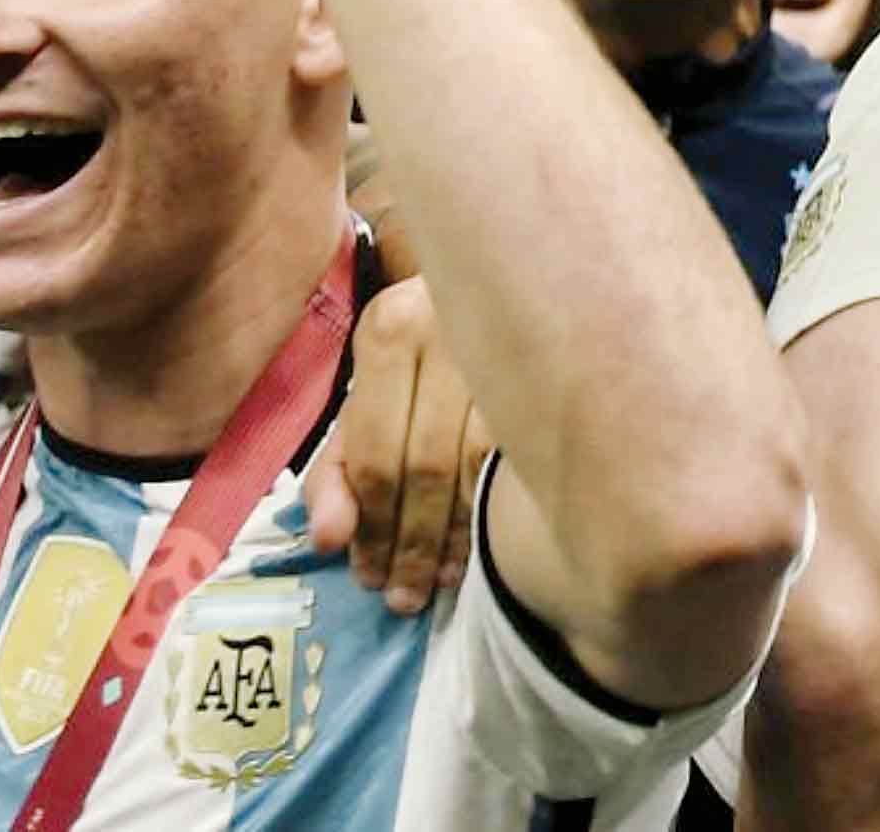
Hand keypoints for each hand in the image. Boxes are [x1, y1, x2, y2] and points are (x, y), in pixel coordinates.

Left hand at [308, 273, 492, 614]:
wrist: (509, 281)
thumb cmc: (423, 358)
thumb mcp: (365, 402)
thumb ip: (334, 473)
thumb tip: (329, 542)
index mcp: (391, 328)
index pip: (373, 452)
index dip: (369, 526)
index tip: (368, 579)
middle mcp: (448, 328)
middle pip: (424, 464)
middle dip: (411, 543)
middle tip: (403, 599)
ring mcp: (506, 346)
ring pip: (476, 464)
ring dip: (456, 535)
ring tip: (438, 584)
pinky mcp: (551, 369)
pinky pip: (517, 456)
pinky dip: (495, 508)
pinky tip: (485, 547)